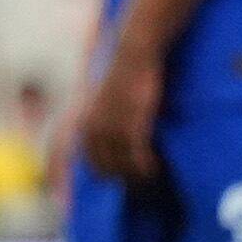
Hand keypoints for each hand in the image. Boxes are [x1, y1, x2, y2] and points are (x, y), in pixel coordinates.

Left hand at [75, 40, 163, 185]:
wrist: (133, 55)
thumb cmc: (122, 78)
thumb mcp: (103, 103)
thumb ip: (102, 124)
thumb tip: (110, 146)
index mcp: (85, 124)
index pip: (89, 163)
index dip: (104, 177)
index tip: (117, 184)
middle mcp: (93, 129)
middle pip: (106, 170)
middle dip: (124, 181)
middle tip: (142, 186)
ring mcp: (112, 127)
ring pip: (124, 168)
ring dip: (139, 178)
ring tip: (152, 179)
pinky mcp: (132, 124)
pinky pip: (138, 158)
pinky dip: (148, 168)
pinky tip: (157, 168)